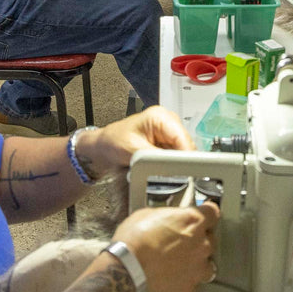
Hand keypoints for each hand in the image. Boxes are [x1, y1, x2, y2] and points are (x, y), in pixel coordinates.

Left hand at [73, 106, 192, 178]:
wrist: (105, 146)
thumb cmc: (113, 142)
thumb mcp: (134, 151)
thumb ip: (156, 158)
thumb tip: (174, 166)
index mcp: (161, 116)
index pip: (183, 138)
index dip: (187, 157)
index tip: (186, 174)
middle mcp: (169, 121)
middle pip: (187, 146)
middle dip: (181, 162)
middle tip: (169, 175)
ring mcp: (170, 132)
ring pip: (184, 153)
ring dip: (176, 165)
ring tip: (161, 171)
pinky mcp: (169, 142)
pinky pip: (177, 156)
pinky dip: (171, 165)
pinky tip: (161, 168)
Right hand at [112, 202, 218, 291]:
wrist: (127, 269)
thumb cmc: (134, 239)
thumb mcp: (148, 214)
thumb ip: (168, 215)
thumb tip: (170, 218)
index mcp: (193, 221)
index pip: (212, 213)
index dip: (206, 214)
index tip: (202, 216)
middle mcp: (201, 244)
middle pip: (211, 240)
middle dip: (198, 241)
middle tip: (180, 243)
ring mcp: (197, 268)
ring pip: (207, 265)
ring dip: (196, 263)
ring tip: (178, 264)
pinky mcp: (188, 288)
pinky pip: (191, 283)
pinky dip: (183, 281)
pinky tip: (168, 278)